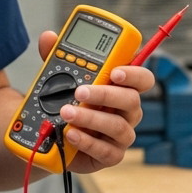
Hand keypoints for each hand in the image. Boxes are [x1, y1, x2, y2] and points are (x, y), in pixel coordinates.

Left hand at [36, 30, 154, 173]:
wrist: (52, 135)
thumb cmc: (68, 101)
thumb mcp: (59, 76)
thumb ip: (55, 56)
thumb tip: (49, 37)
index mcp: (122, 88)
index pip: (143, 79)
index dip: (134, 74)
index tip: (115, 72)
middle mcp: (127, 111)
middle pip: (131, 100)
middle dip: (105, 95)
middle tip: (80, 92)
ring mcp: (121, 134)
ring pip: (118, 126)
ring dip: (91, 118)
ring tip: (67, 113)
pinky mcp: (111, 155)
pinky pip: (107, 151)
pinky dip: (88, 142)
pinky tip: (71, 134)